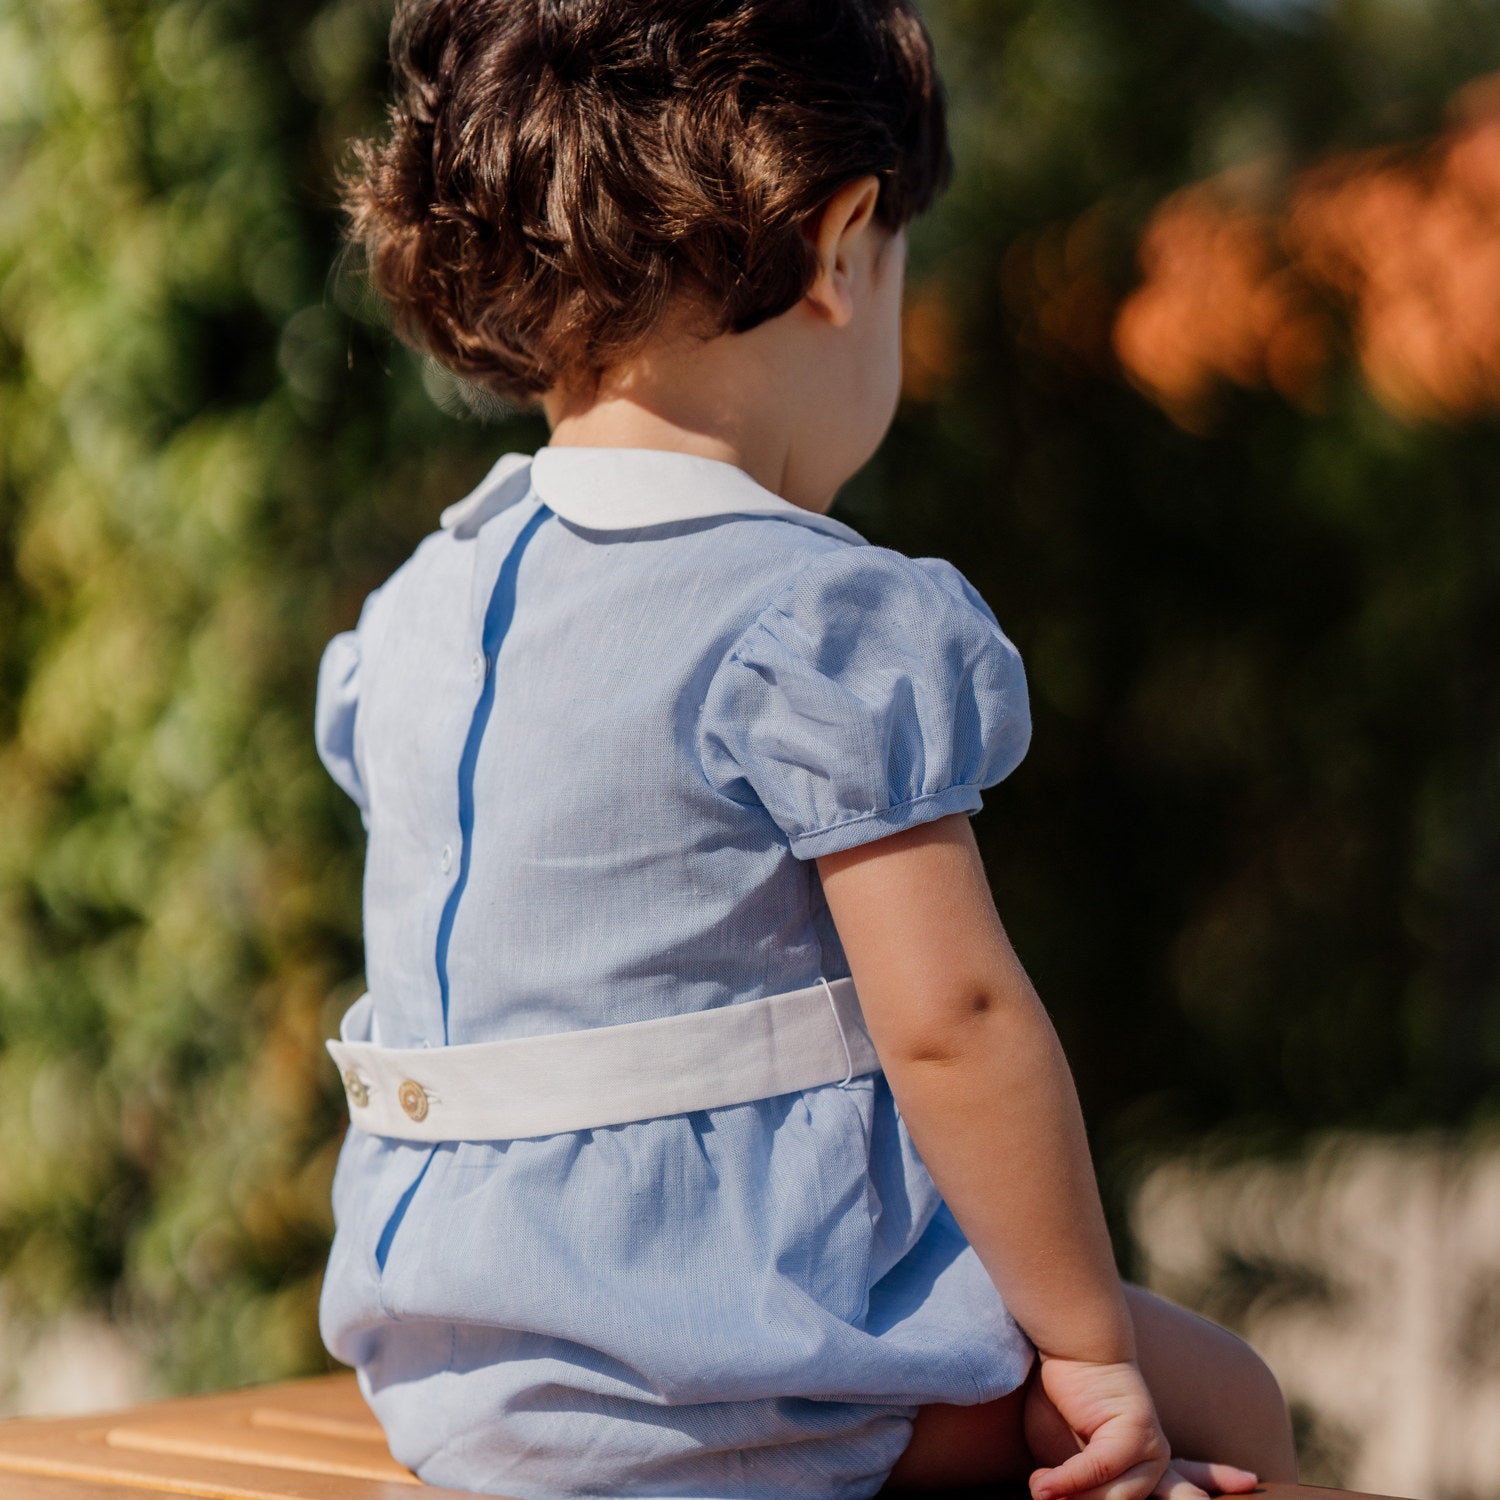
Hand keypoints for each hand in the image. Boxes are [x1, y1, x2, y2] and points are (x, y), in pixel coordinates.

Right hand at [1022, 1354, 1259, 1499]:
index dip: (1213, 1482)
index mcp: (1146, 1462)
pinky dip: (1069, 1480)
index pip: (1183, 1485)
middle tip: (1217, 1496)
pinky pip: (1101, 1472)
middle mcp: (1156, 1458)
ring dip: (1073, 1497)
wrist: (1071, 1348)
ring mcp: (1150, 1448)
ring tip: (1041, 1489)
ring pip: (1117, 1499)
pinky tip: (1044, 1484)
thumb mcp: (1065, 1460)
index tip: (1250, 1480)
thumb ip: (1078, 1488)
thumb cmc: (1062, 1401)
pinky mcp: (1135, 1434)